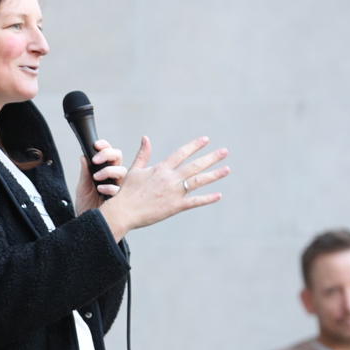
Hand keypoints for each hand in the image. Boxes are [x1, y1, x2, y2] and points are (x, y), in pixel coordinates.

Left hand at [75, 139, 125, 214]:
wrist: (87, 226)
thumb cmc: (86, 207)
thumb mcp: (82, 188)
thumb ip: (85, 173)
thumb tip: (84, 156)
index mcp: (105, 172)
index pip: (109, 154)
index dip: (105, 146)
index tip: (96, 145)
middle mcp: (114, 178)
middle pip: (118, 157)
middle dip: (107, 154)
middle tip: (95, 160)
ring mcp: (119, 187)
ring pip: (122, 171)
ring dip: (108, 171)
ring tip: (96, 178)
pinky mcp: (121, 199)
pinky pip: (120, 189)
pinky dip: (110, 187)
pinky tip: (101, 189)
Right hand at [100, 135, 228, 240]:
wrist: (123, 212)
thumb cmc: (126, 192)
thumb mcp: (134, 170)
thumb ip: (143, 154)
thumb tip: (145, 137)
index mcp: (160, 169)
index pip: (181, 153)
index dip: (194, 145)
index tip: (206, 139)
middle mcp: (169, 178)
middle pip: (194, 165)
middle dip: (211, 157)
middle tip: (225, 151)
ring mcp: (173, 192)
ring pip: (197, 181)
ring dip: (213, 175)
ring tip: (226, 169)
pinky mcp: (174, 207)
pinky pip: (194, 202)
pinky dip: (207, 199)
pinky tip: (218, 195)